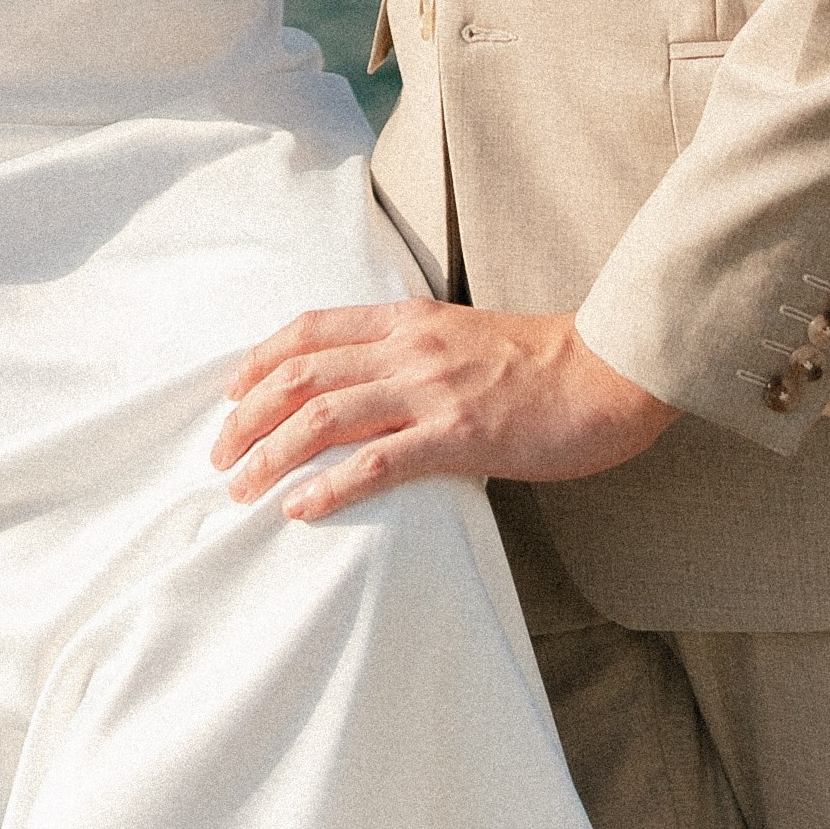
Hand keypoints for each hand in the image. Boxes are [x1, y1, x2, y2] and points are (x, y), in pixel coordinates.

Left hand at [212, 301, 678, 521]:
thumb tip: (372, 382)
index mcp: (410, 320)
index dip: (261, 361)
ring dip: (272, 454)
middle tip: (220, 455)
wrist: (609, 371)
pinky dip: (330, 486)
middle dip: (248, 415)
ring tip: (242, 488)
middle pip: (303, 373)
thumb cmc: (545, 363)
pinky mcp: (459, 436)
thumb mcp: (466, 337)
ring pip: (326, 415)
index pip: (312, 330)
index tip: (231, 393)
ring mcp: (432, 390)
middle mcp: (410, 348)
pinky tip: (302, 508)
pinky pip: (377, 462)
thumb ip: (416, 352)